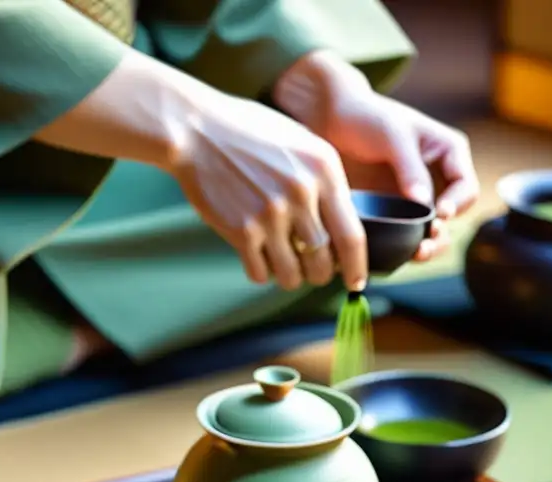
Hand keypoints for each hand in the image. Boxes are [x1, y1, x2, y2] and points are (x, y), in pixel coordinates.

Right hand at [168, 94, 368, 290]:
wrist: (196, 130)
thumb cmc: (248, 132)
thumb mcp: (300, 141)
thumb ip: (323, 178)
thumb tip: (341, 222)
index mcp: (324, 169)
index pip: (352, 235)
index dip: (356, 266)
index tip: (355, 280)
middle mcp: (302, 193)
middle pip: (323, 261)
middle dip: (319, 274)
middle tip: (312, 272)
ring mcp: (270, 214)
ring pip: (292, 273)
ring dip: (290, 277)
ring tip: (284, 267)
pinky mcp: (241, 230)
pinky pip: (259, 272)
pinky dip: (261, 273)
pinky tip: (256, 259)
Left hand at [274, 50, 479, 261]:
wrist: (328, 119)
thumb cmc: (366, 115)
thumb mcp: (392, 135)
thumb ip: (410, 168)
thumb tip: (425, 204)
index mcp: (448, 154)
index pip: (465, 187)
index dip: (456, 204)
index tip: (438, 213)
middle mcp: (436, 178)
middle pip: (451, 217)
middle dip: (442, 233)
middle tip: (425, 244)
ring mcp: (413, 197)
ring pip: (430, 232)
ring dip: (427, 246)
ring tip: (415, 254)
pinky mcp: (390, 211)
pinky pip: (402, 235)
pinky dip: (401, 246)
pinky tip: (392, 253)